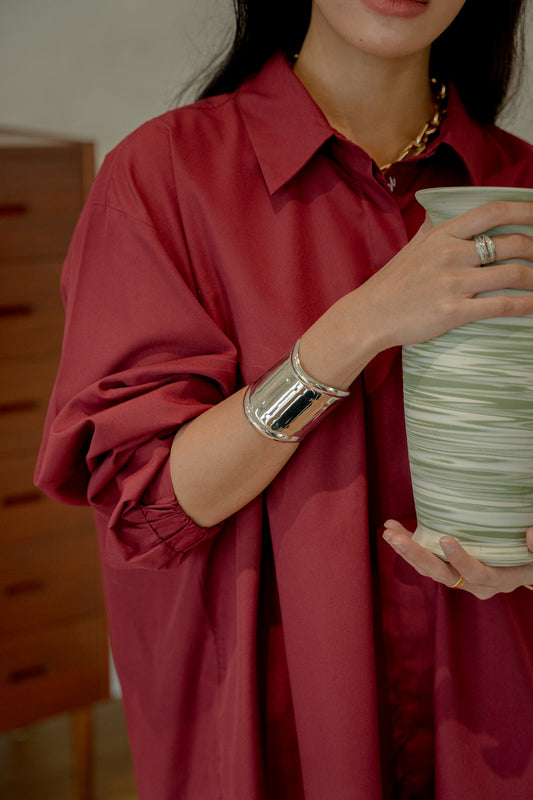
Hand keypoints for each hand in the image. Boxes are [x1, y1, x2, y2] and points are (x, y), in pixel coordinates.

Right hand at [359, 200, 532, 350]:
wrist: (369, 315)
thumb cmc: (392, 283)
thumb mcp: (412, 246)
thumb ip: (433, 228)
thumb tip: (443, 212)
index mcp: (442, 235)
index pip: (492, 212)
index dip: (524, 210)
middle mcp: (450, 254)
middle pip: (511, 243)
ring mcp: (453, 283)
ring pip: (512, 274)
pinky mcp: (453, 311)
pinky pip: (501, 305)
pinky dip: (525, 304)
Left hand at [382, 520, 532, 598]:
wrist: (527, 566)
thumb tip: (529, 535)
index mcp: (498, 580)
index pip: (477, 574)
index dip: (461, 559)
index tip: (446, 539)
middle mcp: (474, 583)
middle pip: (442, 574)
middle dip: (416, 555)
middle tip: (395, 538)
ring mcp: (460, 577)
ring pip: (429, 568)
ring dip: (406, 550)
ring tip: (388, 531)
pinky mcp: (450, 567)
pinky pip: (426, 558)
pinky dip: (409, 543)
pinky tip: (392, 527)